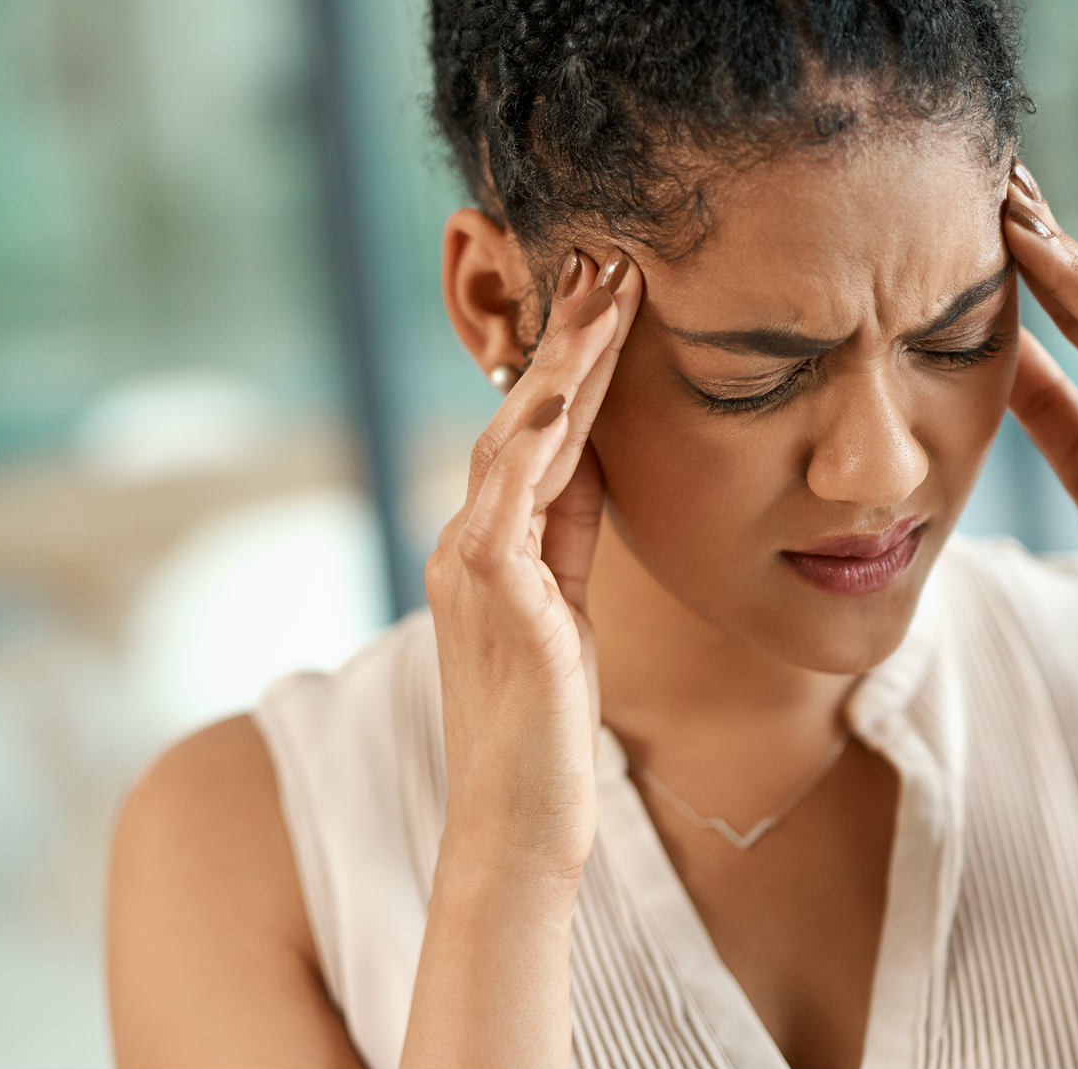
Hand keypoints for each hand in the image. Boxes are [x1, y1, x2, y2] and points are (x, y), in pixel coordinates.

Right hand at [422, 248, 641, 880]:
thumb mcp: (568, 615)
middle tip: (608, 252)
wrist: (514, 824)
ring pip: (521, 429)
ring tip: (611, 280)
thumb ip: (573, 539)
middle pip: (520, 413)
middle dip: (566, 332)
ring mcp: (471, 559)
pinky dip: (551, 415)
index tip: (609, 294)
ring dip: (568, 351)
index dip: (570, 361)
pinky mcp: (492, 583)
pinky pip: (521, 479)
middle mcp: (466, 541)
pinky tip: (586, 363)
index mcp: (486, 549)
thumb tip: (599, 462)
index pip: (532, 434)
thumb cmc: (545, 733)